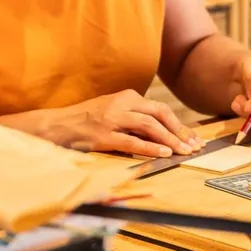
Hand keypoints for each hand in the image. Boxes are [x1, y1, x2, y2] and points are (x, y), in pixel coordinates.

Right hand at [38, 90, 205, 157]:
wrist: (56, 125)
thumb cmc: (85, 120)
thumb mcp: (111, 110)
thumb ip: (133, 117)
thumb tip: (160, 132)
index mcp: (126, 96)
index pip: (160, 109)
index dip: (179, 124)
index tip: (192, 138)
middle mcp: (121, 104)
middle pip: (159, 114)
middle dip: (180, 130)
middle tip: (194, 145)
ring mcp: (112, 119)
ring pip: (149, 126)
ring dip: (170, 139)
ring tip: (184, 151)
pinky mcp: (103, 135)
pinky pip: (132, 141)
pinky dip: (150, 147)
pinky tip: (163, 154)